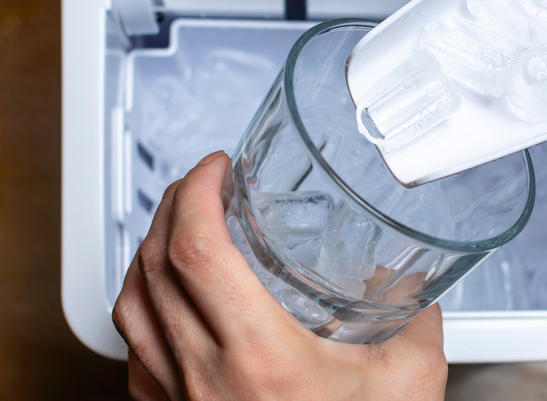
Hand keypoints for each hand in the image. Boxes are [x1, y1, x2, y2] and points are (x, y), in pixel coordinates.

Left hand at [112, 151, 447, 399]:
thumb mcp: (408, 385)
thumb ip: (416, 321)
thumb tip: (411, 287)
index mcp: (261, 356)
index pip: (197, 249)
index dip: (197, 191)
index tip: (216, 168)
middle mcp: (203, 374)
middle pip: (154, 263)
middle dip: (172, 204)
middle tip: (202, 185)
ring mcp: (178, 397)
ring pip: (130, 302)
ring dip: (149, 250)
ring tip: (180, 227)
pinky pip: (134, 346)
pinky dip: (143, 302)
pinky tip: (169, 298)